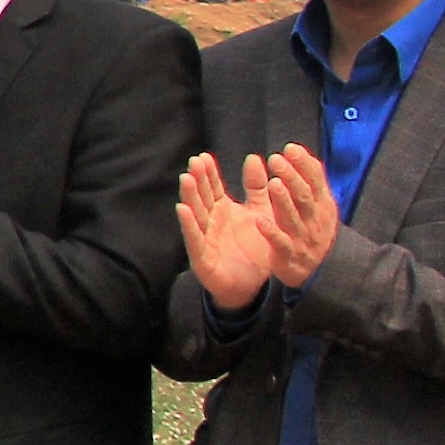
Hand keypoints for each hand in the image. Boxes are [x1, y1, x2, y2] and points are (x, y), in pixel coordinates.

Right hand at [175, 153, 281, 311]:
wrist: (254, 287)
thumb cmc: (253, 249)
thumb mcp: (261, 212)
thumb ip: (257, 187)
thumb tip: (254, 157)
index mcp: (222, 210)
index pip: (212, 188)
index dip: (208, 173)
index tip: (204, 157)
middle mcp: (209, 222)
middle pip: (201, 197)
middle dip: (197, 180)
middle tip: (195, 162)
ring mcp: (204, 239)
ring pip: (195, 214)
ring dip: (190, 196)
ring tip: (186, 179)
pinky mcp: (202, 258)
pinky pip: (194, 239)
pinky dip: (189, 225)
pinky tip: (182, 210)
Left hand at [252, 141, 341, 289]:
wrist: (318, 272)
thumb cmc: (311, 230)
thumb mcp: (315, 205)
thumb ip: (306, 180)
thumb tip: (294, 150)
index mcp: (322, 205)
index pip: (316, 181)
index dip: (304, 164)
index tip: (289, 148)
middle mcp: (315, 220)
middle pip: (305, 196)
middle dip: (292, 177)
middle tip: (277, 160)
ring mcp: (303, 238)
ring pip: (294, 218)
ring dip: (283, 201)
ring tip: (273, 183)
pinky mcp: (289, 255)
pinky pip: (281, 243)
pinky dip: (271, 232)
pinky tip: (259, 221)